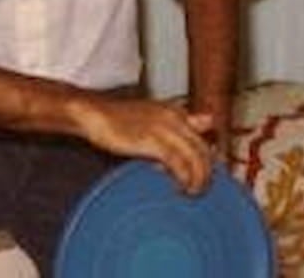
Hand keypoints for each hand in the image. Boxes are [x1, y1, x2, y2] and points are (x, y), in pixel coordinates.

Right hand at [71, 96, 215, 195]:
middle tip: (199, 189)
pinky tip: (178, 188)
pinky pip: (179, 164)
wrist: (94, 114)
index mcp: (175, 111)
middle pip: (203, 148)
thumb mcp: (149, 121)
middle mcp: (175, 117)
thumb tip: (176, 154)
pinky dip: (183, 179)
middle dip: (207, 173)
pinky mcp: (152, 141)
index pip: (207, 130)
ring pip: (196, 158)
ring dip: (198, 180)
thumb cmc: (118, 120)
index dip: (210, 153)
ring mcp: (165, 128)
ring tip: (191, 192)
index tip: (206, 170)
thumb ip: (168, 132)